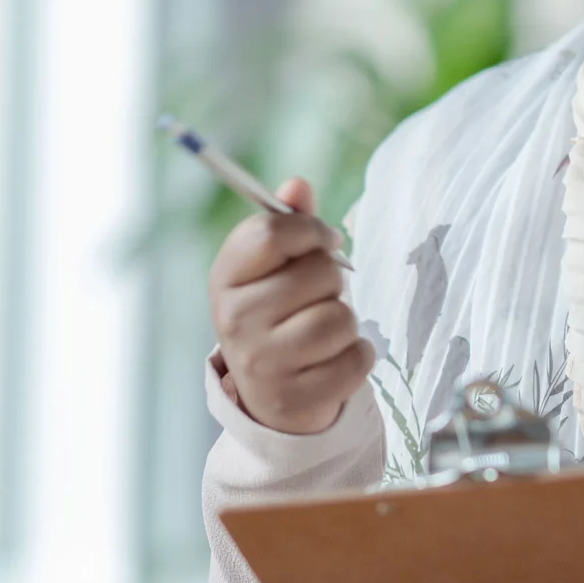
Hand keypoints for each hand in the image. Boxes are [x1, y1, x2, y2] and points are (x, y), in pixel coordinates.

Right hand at [207, 177, 371, 434]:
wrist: (271, 396)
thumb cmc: (280, 316)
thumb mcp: (275, 269)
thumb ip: (289, 224)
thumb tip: (298, 184)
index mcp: (225, 277)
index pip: (271, 232)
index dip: (312, 230)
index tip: (324, 242)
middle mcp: (234, 319)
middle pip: (319, 272)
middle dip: (333, 282)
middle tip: (316, 300)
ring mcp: (261, 362)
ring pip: (341, 318)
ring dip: (346, 323)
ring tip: (323, 333)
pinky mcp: (294, 398)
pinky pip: (357, 358)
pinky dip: (358, 357)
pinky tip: (334, 360)